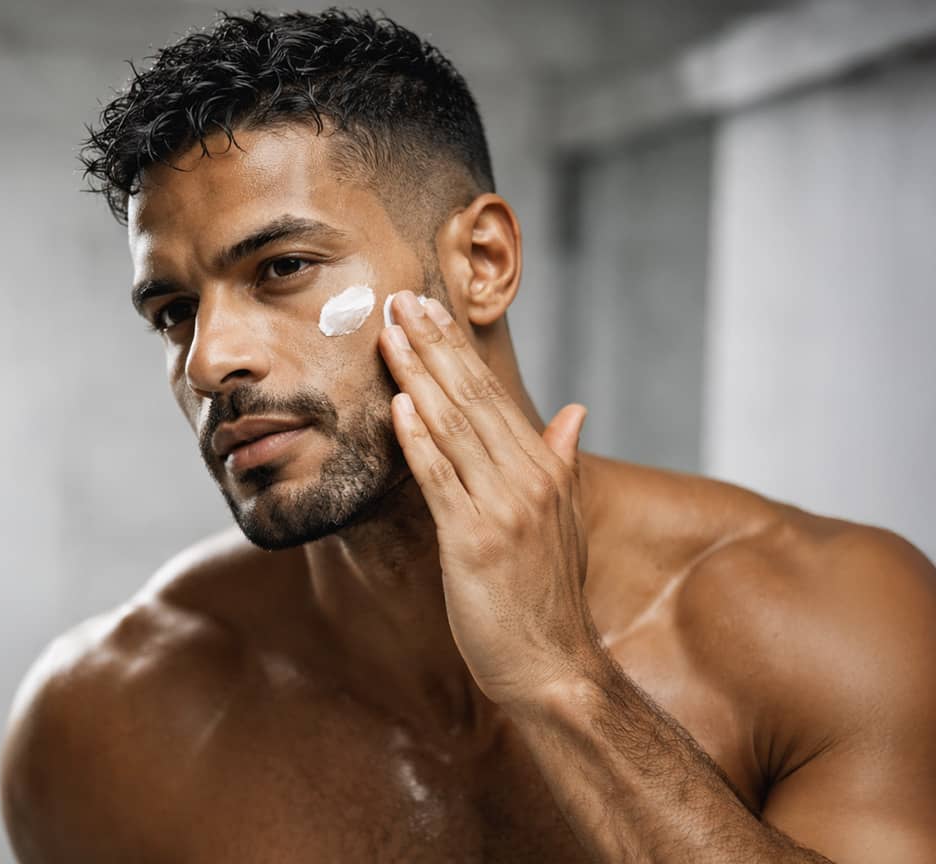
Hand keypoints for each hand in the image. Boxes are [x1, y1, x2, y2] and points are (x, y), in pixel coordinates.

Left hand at [379, 291, 592, 705]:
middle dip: (433, 345)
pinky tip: (399, 406)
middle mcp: (528, 478)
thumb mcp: (563, 518)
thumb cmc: (547, 593)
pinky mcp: (475, 541)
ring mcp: (504, 508)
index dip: (458, 348)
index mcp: (545, 468)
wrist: (553, 663)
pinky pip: (441, 480)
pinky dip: (420, 441)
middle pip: (472, 398)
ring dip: (419, 376)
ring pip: (454, 428)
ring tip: (391, 334)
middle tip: (401, 299)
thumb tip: (575, 412)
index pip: (493, 394)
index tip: (430, 309)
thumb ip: (562, 460)